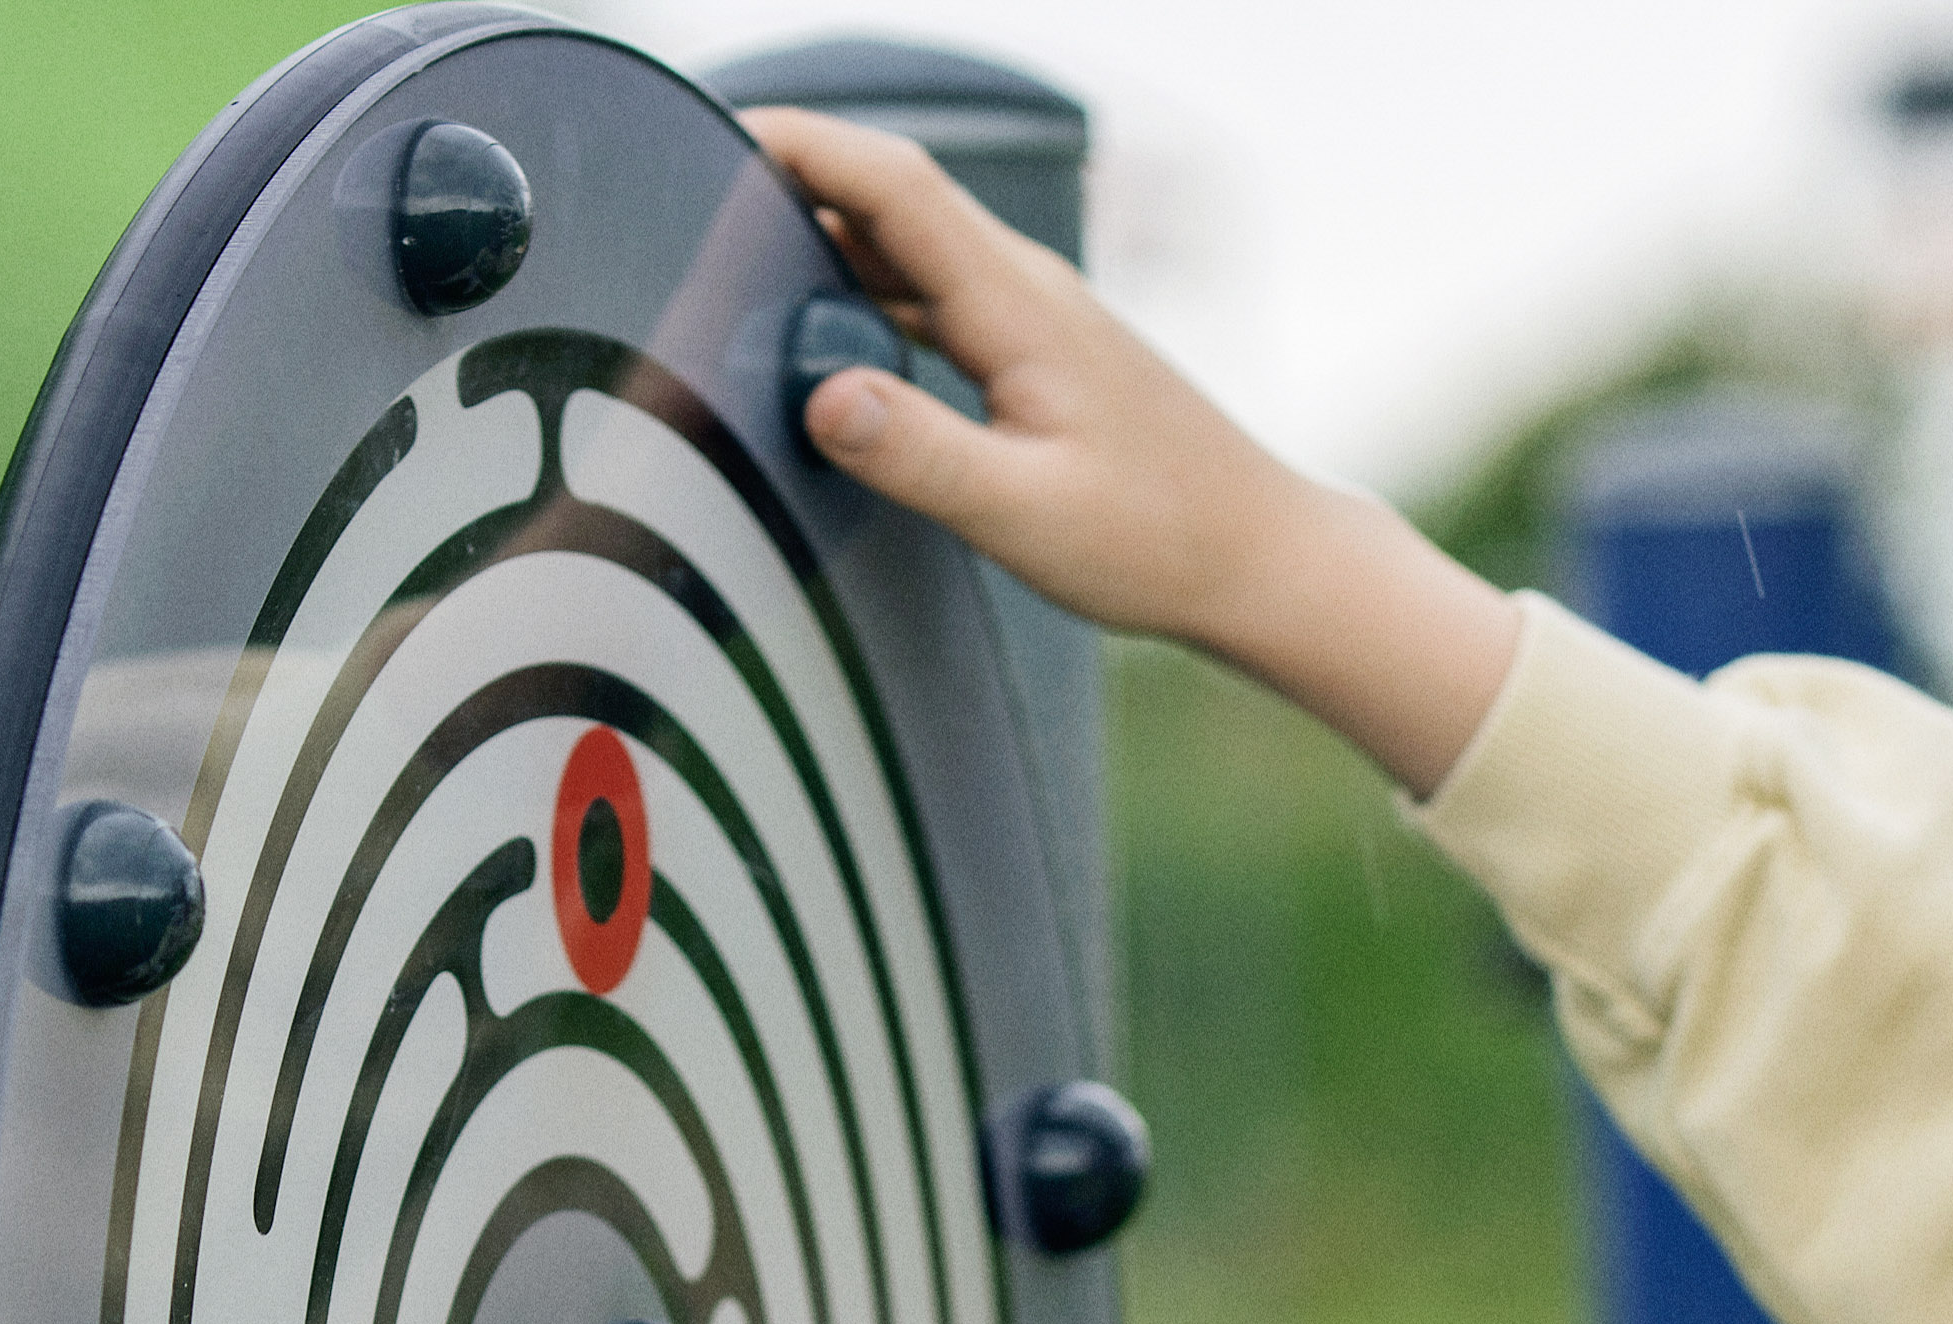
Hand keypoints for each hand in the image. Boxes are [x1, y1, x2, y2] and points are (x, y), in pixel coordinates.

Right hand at [743, 106, 1521, 795]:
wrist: (1262, 559)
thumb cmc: (1157, 541)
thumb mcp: (1023, 513)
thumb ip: (917, 454)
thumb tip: (819, 395)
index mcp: (1016, 304)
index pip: (890, 184)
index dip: (799, 146)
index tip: (714, 134)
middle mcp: (1024, 289)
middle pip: (888, 199)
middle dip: (790, 184)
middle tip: (690, 203)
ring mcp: (1033, 317)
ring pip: (908, 250)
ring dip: (825, 243)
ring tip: (732, 264)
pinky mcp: (1037, 355)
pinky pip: (932, 298)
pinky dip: (867, 297)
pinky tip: (825, 338)